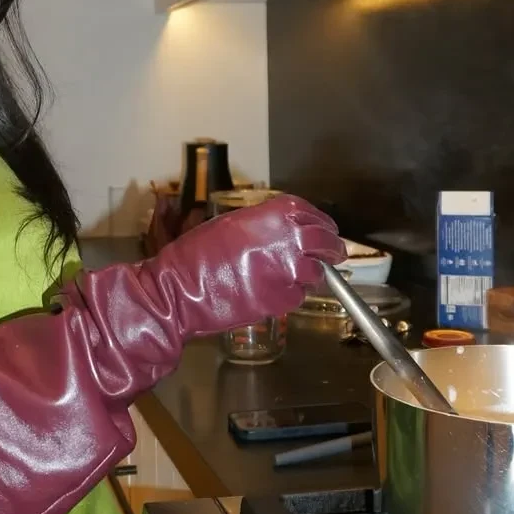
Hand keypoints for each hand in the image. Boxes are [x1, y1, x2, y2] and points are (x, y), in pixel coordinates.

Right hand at [146, 194, 345, 336]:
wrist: (180, 289)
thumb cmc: (196, 254)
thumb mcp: (231, 224)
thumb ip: (265, 225)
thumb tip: (285, 232)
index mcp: (275, 214)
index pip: (313, 215)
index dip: (322, 224)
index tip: (325, 231)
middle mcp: (288, 238)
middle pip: (326, 242)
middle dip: (332, 249)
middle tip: (333, 255)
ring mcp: (289, 270)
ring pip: (315, 273)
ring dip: (309, 275)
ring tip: (291, 277)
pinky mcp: (282, 299)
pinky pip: (297, 296)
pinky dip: (290, 295)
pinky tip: (270, 293)